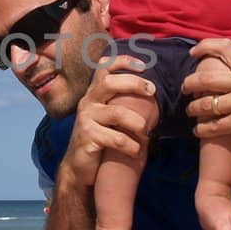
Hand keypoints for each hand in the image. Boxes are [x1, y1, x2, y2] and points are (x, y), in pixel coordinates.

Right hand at [57, 54, 155, 188]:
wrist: (78, 167)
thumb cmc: (99, 139)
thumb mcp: (106, 117)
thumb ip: (119, 103)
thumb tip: (151, 92)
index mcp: (94, 94)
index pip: (103, 68)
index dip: (123, 62)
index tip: (143, 66)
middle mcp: (88, 103)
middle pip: (109, 83)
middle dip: (134, 84)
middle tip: (152, 91)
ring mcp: (86, 120)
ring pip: (117, 113)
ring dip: (138, 122)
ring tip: (146, 132)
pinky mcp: (88, 138)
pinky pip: (117, 139)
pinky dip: (132, 145)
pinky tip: (136, 151)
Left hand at [183, 38, 230, 153]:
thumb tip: (225, 70)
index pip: (223, 47)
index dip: (204, 46)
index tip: (194, 52)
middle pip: (204, 78)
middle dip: (189, 84)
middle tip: (185, 89)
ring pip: (204, 104)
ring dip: (193, 109)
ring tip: (192, 111)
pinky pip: (213, 126)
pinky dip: (202, 129)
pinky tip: (200, 130)